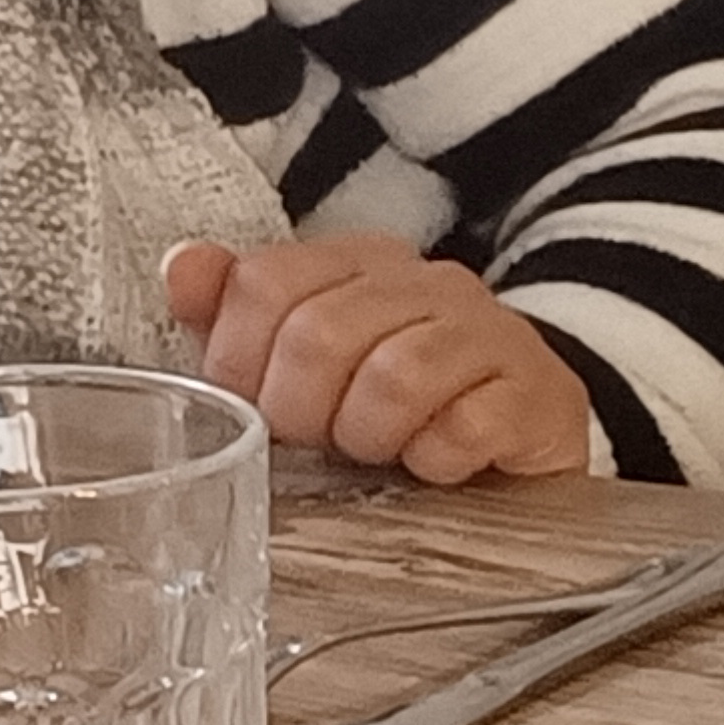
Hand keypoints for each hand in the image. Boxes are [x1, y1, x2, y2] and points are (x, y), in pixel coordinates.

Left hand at [161, 234, 593, 483]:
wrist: (516, 440)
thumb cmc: (388, 402)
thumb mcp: (297, 356)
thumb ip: (233, 308)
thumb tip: (183, 267)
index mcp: (358, 261)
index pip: (263, 282)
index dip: (238, 358)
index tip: (254, 402)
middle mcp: (428, 282)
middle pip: (319, 333)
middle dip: (298, 408)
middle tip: (315, 439)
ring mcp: (492, 333)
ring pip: (394, 377)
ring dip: (366, 434)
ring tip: (375, 450)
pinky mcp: (540, 394)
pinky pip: (466, 427)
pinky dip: (434, 460)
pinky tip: (433, 463)